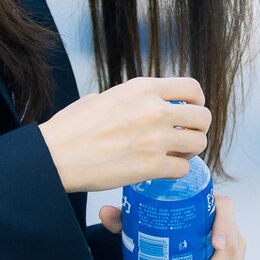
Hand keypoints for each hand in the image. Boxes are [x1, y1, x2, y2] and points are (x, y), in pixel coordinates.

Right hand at [39, 76, 211, 193]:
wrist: (55, 155)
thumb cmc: (71, 128)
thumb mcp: (101, 97)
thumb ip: (126, 99)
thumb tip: (130, 105)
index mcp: (143, 88)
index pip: (192, 87)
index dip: (197, 102)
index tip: (190, 112)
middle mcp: (155, 110)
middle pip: (203, 116)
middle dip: (197, 128)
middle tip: (184, 137)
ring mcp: (156, 138)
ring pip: (199, 143)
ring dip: (189, 151)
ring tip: (174, 155)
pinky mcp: (152, 166)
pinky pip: (183, 169)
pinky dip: (176, 172)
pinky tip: (161, 171)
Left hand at [98, 191, 244, 259]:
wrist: (178, 222)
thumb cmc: (165, 215)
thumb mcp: (145, 213)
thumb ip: (125, 214)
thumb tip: (105, 213)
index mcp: (209, 202)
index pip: (225, 209)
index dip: (224, 226)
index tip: (216, 244)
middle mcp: (225, 221)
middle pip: (231, 245)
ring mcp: (231, 240)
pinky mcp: (230, 259)